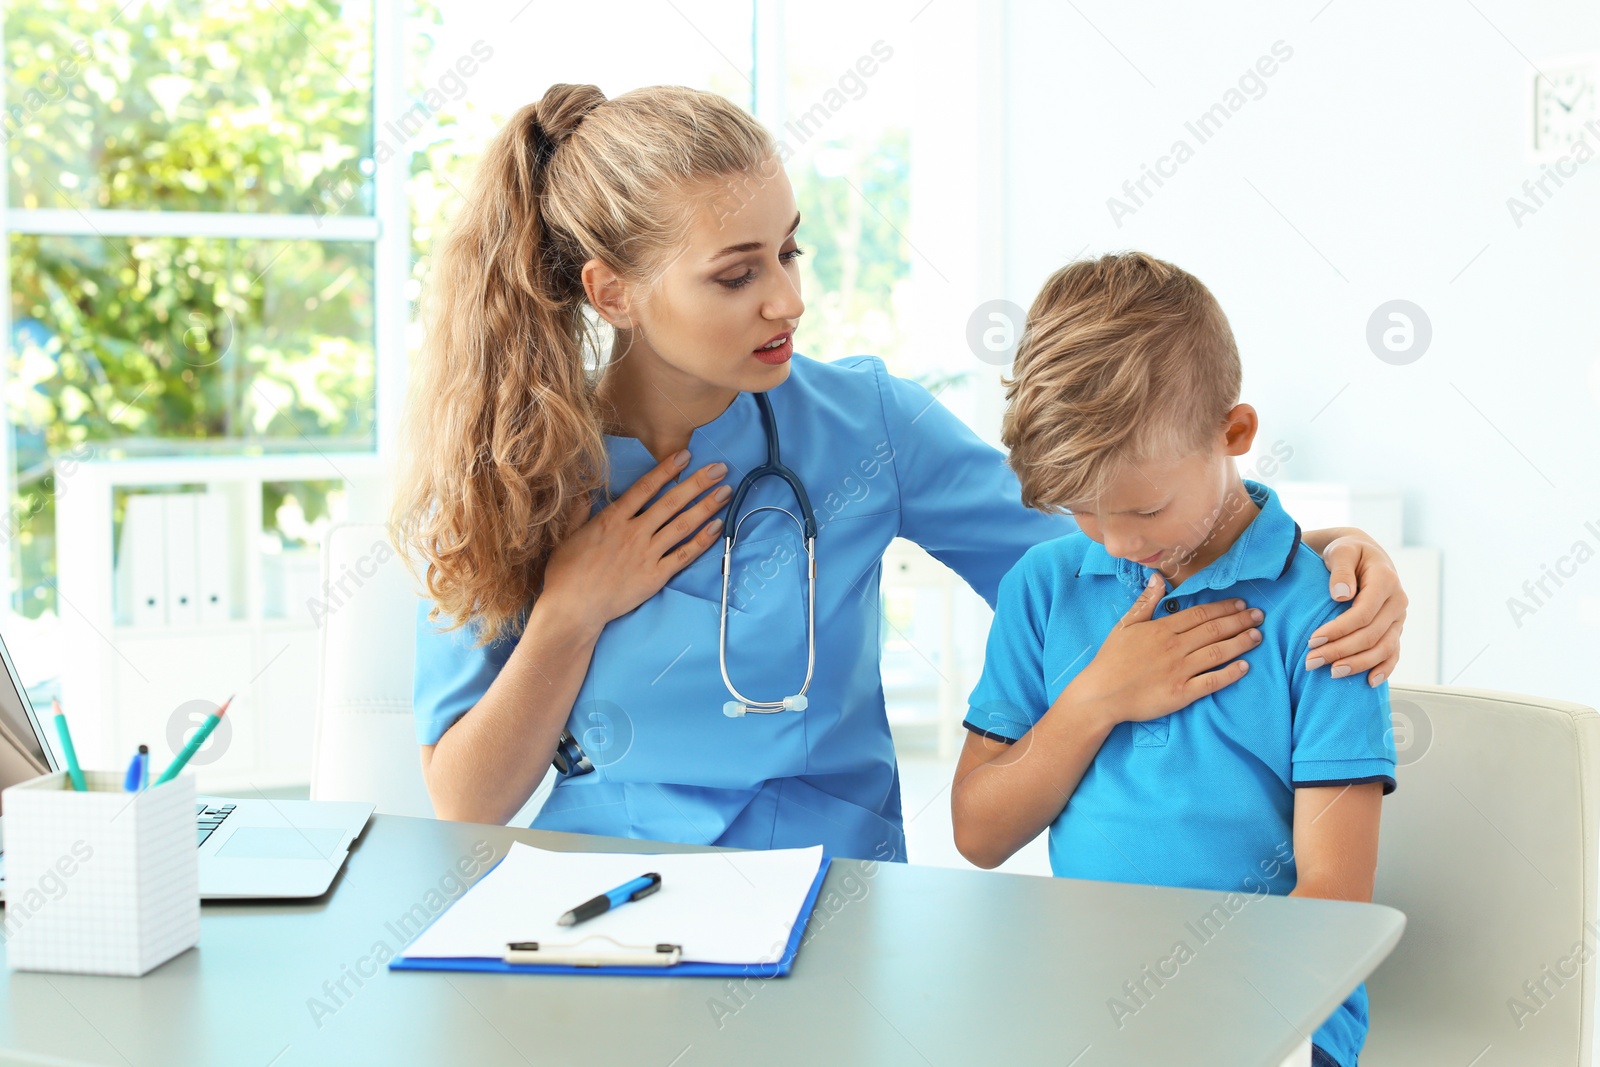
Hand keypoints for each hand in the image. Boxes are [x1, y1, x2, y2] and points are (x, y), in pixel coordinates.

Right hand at [539, 450, 729, 633]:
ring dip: (706, 507)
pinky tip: (717, 527)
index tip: (686, 455)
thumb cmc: (566, 573)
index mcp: (612, 519)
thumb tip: (584, 491)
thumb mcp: (568, 535)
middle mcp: (633, 533)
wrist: (572, 608)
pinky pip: (683, 555)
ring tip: (725, 492)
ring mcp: (646, 554)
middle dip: (697, 483)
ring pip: (682, 525)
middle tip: (718, 468)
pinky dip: (702, 541)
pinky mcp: (654, 576)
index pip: (645, 488)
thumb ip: (580, 512)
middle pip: (671, 502)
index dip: (667, 469)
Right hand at [1067, 573, 1263, 725]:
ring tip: (1258, 636)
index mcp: (1162, 629)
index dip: (1223, 608)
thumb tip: (1158, 578)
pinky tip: (1245, 667)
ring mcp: (1180, 671)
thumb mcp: (1125, 625)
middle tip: (1260, 616)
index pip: (1200, 614)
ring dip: (1241, 643)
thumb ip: (1146, 602)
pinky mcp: (1182, 694)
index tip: (1241, 603)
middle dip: (1240, 621)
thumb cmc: (1111, 659)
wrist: (1101, 694)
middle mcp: (1175, 647)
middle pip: (1214, 630)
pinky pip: (1212, 682)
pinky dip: (1230, 674)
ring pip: (1218, 652)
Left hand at [1307, 534, 1406, 686]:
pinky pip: (1393, 653)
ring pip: (1383, 648)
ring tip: (1332, 673)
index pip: (1363, 613)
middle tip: (1311, 661)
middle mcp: (1397, 601)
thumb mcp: (1341, 552)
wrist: (1362, 555)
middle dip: (1340, 651)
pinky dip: (1384, 669)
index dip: (1338, 630)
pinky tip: (1369, 682)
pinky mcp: (1395, 629)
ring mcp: (1398, 618)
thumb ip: (1341, 570)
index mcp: (1386, 580)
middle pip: (1371, 635)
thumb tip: (1342, 595)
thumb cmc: (1347, 553)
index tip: (1312, 640)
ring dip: (1357, 664)